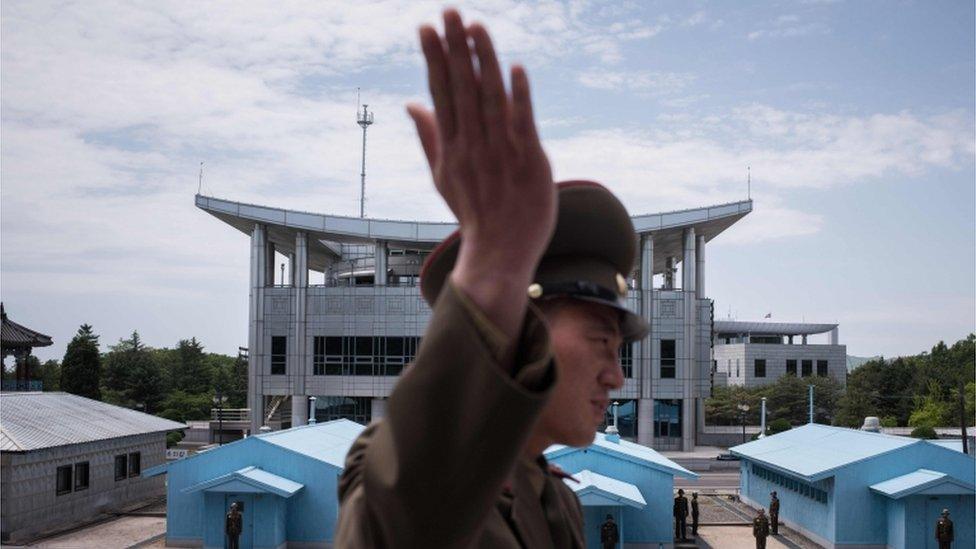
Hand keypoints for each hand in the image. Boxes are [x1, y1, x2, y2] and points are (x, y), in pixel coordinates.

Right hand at [408, 9, 555, 344]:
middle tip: (448, 12)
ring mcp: (500, 153)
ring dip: (483, 61)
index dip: (434, 59)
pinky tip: (515, 68)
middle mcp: (472, 145)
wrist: (500, 253)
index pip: (440, 94)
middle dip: (454, 48)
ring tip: (476, 27)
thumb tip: (411, 103)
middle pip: (461, 89)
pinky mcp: (529, 161)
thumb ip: (428, 136)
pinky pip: (522, 123)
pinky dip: (518, 96)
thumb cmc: (475, 212)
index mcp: (451, 147)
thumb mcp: (443, 176)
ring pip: (489, 99)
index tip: (427, 28)